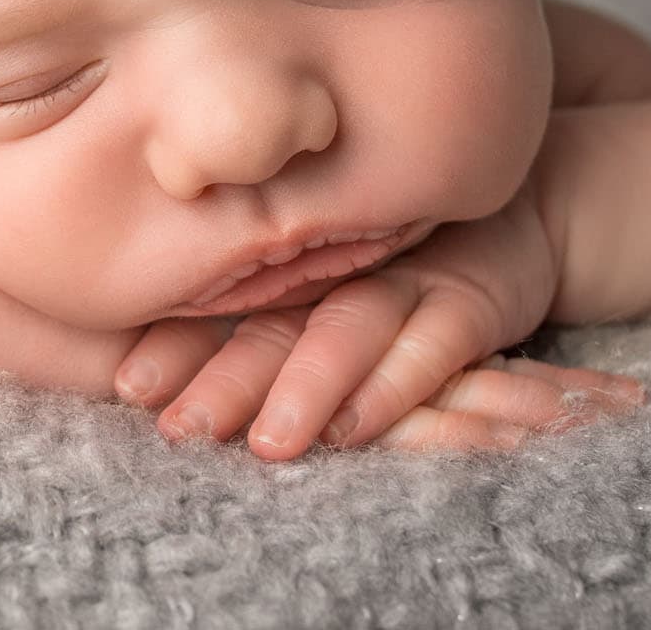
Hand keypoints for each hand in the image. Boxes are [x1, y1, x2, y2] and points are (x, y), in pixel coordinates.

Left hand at [114, 196, 646, 457]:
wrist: (520, 210)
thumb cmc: (397, 258)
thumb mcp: (323, 275)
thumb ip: (254, 300)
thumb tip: (139, 362)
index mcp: (293, 265)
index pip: (225, 305)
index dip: (179, 341)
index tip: (130, 383)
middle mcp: (341, 269)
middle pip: (273, 322)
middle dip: (225, 376)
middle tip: (181, 425)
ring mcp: (407, 280)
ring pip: (347, 331)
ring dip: (307, 386)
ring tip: (270, 441)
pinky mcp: (470, 301)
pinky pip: (434, 346)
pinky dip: (395, 385)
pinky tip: (360, 425)